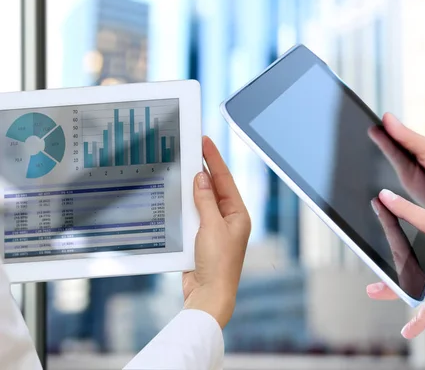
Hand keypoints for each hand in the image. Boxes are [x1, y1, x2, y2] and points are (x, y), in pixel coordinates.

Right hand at [182, 136, 250, 328]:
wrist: (209, 295)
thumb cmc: (218, 264)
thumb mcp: (211, 227)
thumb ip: (205, 201)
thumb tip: (201, 178)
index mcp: (238, 214)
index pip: (225, 180)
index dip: (214, 159)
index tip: (205, 141)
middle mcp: (228, 220)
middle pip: (214, 188)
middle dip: (203, 169)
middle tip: (190, 148)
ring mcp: (214, 229)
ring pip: (201, 201)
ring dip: (192, 188)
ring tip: (181, 166)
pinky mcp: (201, 239)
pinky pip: (192, 216)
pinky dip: (184, 205)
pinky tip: (175, 195)